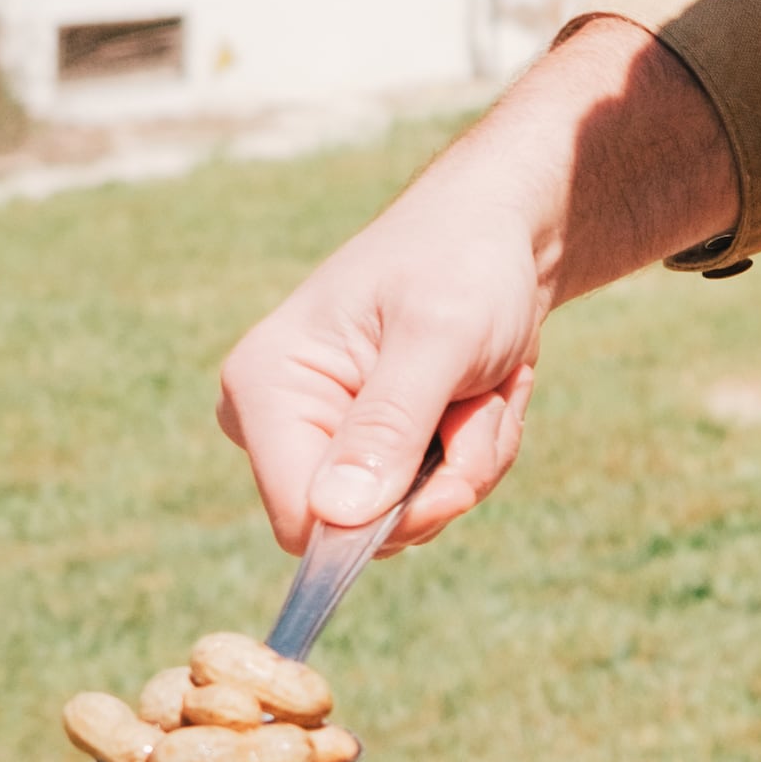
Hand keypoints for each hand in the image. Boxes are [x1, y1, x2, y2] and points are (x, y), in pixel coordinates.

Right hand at [212, 16, 732, 561]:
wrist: (496, 233)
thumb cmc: (462, 263)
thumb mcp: (438, 337)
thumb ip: (388, 426)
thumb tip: (333, 518)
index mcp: (264, 386)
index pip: (300, 519)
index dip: (382, 524)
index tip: (456, 485)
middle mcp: (277, 421)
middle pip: (361, 528)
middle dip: (444, 479)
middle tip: (481, 403)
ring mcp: (323, 436)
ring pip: (408, 516)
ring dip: (471, 459)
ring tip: (481, 385)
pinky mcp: (367, 449)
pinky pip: (429, 498)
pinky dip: (475, 451)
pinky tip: (479, 392)